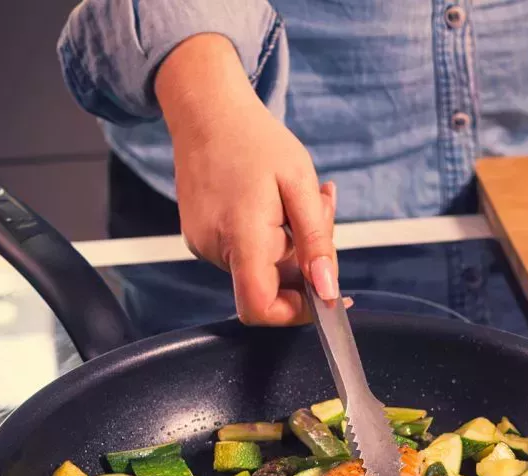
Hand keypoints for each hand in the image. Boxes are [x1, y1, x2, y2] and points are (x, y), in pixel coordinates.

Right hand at [156, 34, 338, 324]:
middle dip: (306, 258)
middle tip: (323, 205)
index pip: (260, 307)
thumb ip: (315, 241)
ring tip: (300, 194)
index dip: (295, 314)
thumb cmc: (255, 139)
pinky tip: (278, 199)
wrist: (205, 109)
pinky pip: (247, 252)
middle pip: (271, 284)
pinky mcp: (200, 237)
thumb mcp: (300, 183)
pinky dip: (272, 234)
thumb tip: (327, 291)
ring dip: (293, 241)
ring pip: (263, 266)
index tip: (326, 295)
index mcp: (240, 236)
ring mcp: (203, 244)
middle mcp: (214, 248)